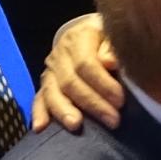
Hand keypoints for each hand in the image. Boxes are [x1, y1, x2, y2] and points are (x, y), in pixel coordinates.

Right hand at [32, 14, 124, 132]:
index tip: (121, 100)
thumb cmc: (112, 37)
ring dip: (65, 111)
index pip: (86, 64)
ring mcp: (51, 69)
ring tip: (77, 126)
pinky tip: (41, 127)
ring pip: (52, 92)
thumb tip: (109, 62)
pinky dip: (39, 113)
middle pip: (71, 82)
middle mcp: (61, 53)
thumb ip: (113, 47)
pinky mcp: (47, 82)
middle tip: (113, 120)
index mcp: (79, 37)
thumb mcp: (117, 35)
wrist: (97, 32)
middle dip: (92, 103)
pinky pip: (39, 98)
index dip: (103, 84)